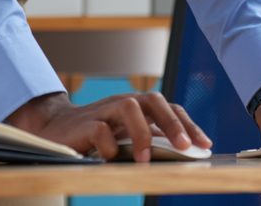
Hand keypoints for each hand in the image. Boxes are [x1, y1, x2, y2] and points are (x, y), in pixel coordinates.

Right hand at [6, 91, 211, 161]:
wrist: (54, 129)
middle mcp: (123, 103)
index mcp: (138, 107)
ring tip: (145, 159)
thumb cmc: (97, 136)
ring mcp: (103, 111)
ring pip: (128, 107)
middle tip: (185, 147)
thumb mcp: (126, 137)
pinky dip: (108, 144)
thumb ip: (149, 141)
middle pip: (154, 100)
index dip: (189, 124)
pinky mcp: (83, 124)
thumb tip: (181, 157)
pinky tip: (110, 159)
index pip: (170, 108)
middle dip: (172, 122)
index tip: (205, 144)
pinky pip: (99, 129)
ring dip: (141, 133)